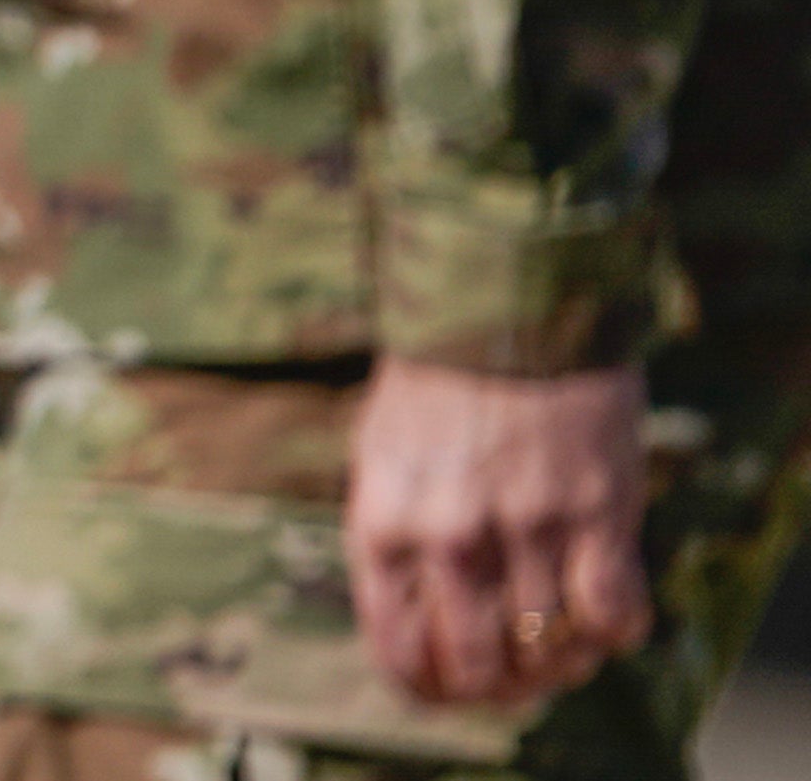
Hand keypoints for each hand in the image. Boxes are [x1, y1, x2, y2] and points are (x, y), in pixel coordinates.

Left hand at [349, 357, 653, 707]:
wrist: (504, 307)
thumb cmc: (437, 383)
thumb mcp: (382, 458)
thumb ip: (397, 540)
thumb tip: (415, 626)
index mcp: (385, 524)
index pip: (399, 652)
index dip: (431, 688)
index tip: (454, 687)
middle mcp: (449, 537)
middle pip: (478, 667)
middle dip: (501, 685)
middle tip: (521, 671)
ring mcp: (524, 528)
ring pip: (550, 650)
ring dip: (563, 660)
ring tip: (566, 640)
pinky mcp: (595, 514)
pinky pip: (613, 616)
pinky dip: (615, 630)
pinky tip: (608, 611)